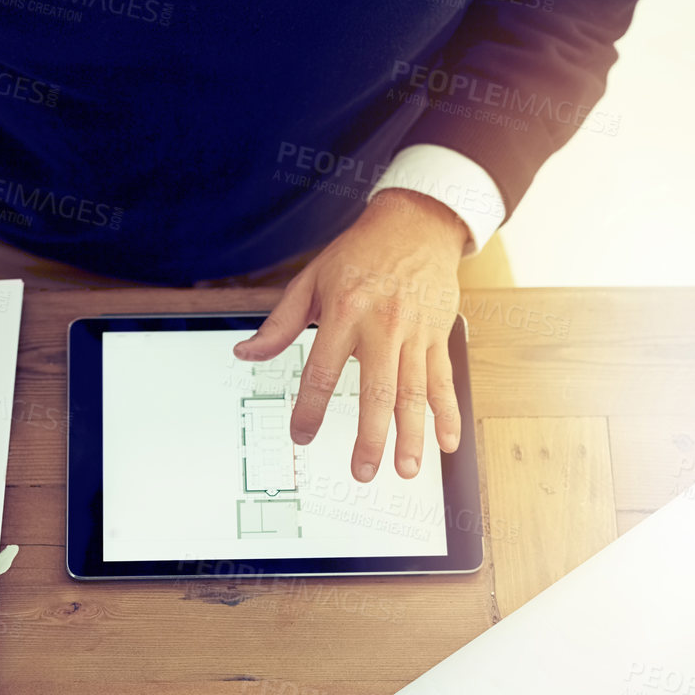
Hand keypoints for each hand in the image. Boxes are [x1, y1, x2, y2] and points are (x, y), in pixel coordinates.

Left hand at [233, 189, 465, 480]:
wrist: (416, 223)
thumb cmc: (360, 253)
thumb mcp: (311, 279)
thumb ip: (279, 323)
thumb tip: (247, 354)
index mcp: (344, 312)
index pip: (322, 370)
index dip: (309, 408)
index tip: (301, 436)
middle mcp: (382, 325)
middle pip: (376, 389)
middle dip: (371, 436)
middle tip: (362, 471)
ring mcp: (415, 332)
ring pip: (414, 391)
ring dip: (411, 434)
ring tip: (405, 469)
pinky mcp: (438, 335)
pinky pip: (444, 379)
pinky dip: (447, 413)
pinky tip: (446, 442)